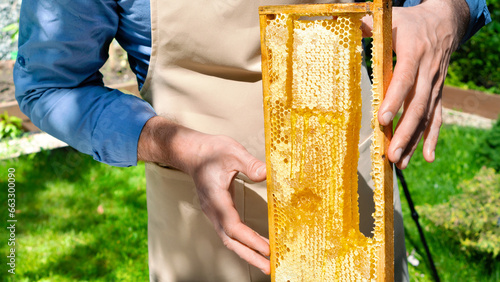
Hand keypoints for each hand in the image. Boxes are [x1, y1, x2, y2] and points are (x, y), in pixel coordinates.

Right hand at [138, 116, 269, 273]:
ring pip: (229, 239)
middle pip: (231, 240)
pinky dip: (243, 243)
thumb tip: (267, 173)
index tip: (268, 249)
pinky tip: (257, 246)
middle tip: (269, 268)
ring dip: (247, 253)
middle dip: (250, 256)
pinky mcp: (218, 211)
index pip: (233, 226)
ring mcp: (214, 213)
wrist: (192, 152)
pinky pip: (230, 232)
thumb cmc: (212, 151)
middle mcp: (213, 210)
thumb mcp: (233, 152)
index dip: (250, 239)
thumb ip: (250, 164)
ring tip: (266, 264)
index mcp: (216, 199)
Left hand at [364, 0, 468, 168]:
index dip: (394, 100)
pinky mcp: (438, 93)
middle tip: (391, 155)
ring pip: (426, 117)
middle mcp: (427, 72)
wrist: (445, 22)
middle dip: (404, 133)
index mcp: (414, 53)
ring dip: (414, 141)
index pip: (404, 80)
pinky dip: (432, 138)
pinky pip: (437, 118)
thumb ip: (368, 24)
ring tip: (401, 163)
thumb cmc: (411, 22)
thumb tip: (342, 25)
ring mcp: (435, 85)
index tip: (382, 120)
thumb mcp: (392, 19)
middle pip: (417, 107)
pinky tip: (427, 157)